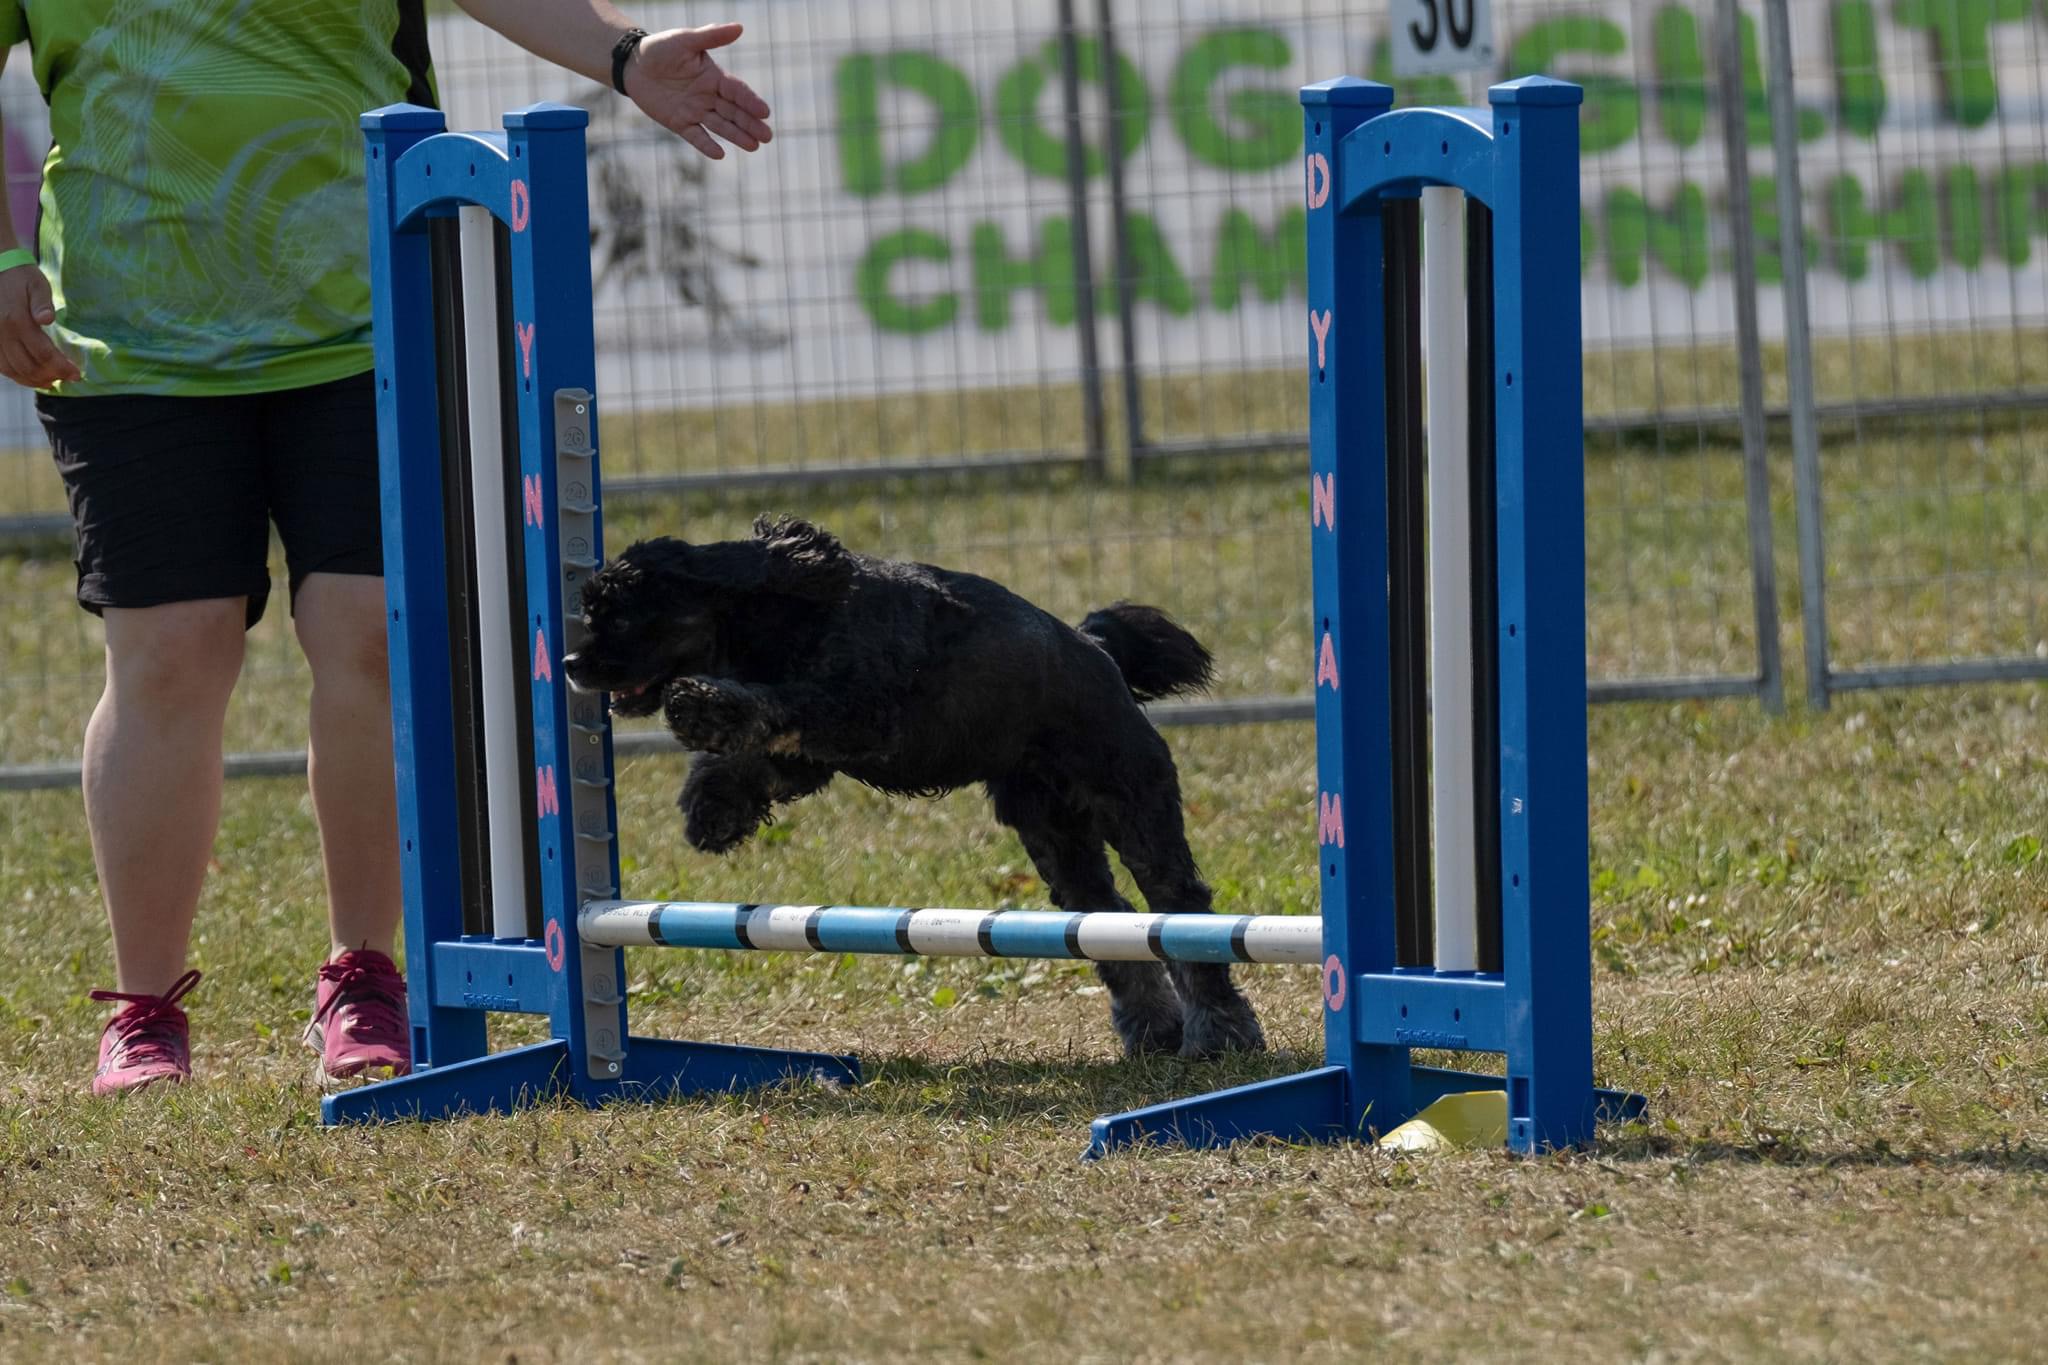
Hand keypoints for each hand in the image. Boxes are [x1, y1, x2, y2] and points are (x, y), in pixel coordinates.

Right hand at [0, 261, 79, 388]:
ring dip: (33, 380)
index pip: (43, 354)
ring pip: (12, 370)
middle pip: (28, 367)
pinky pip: (0, 366)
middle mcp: (1, 333)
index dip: (62, 368)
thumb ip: (43, 302)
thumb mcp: (37, 284)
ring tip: (51, 381)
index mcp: (16, 320)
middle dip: (51, 376)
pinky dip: (17, 375)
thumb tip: (47, 319)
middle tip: (67, 378)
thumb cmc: (21, 277)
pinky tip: (31, 376)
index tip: (77, 375)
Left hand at [623, 23, 772, 159]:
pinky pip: (696, 136)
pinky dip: (707, 145)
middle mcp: (709, 96)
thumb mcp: (686, 40)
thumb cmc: (660, 48)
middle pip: (734, 112)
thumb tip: (739, 27)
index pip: (737, 91)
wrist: (633, 64)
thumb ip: (712, 36)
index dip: (750, 101)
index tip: (764, 112)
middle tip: (767, 137)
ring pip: (720, 126)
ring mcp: (695, 111)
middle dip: (751, 124)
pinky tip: (720, 155)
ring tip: (754, 146)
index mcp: (714, 77)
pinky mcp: (680, 123)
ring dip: (737, 136)